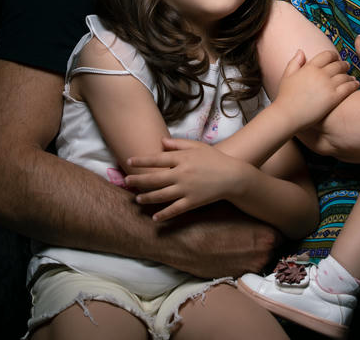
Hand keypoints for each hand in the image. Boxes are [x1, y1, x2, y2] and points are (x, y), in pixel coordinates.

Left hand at [125, 138, 248, 221]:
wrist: (233, 176)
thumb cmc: (215, 159)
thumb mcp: (198, 147)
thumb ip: (179, 144)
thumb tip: (161, 142)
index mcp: (183, 158)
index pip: (157, 159)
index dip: (142, 161)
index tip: (129, 162)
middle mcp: (182, 174)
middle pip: (155, 178)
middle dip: (138, 180)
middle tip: (126, 181)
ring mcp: (186, 189)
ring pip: (161, 195)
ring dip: (147, 197)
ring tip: (137, 198)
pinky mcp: (192, 202)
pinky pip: (175, 209)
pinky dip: (164, 214)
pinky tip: (155, 217)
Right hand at [153, 202, 280, 276]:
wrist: (177, 240)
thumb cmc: (205, 218)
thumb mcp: (232, 207)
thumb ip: (251, 211)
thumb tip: (262, 207)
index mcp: (264, 234)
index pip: (281, 233)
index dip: (270, 227)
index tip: (262, 223)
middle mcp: (261, 254)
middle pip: (272, 247)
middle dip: (263, 240)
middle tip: (249, 231)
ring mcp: (248, 268)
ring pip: (259, 258)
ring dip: (252, 251)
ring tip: (237, 240)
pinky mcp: (234, 277)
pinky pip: (244, 267)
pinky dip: (239, 260)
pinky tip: (227, 250)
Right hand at [272, 49, 358, 128]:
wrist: (287, 114)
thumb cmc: (285, 97)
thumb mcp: (287, 76)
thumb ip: (294, 62)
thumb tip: (301, 51)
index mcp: (309, 67)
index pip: (326, 55)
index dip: (333, 55)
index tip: (336, 57)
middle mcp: (320, 74)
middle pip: (337, 65)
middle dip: (343, 64)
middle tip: (346, 66)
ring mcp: (328, 86)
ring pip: (344, 76)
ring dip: (349, 75)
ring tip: (352, 77)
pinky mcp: (333, 98)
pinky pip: (347, 88)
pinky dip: (353, 84)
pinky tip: (356, 84)